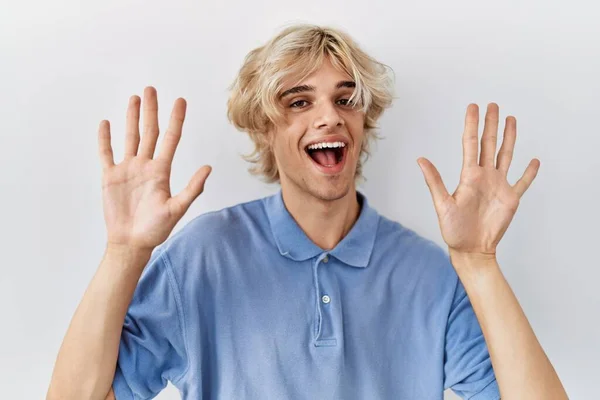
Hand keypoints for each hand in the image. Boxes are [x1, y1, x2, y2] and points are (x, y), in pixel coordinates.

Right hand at [98, 86, 211, 250]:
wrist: (131, 243)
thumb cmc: (155, 230)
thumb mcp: (177, 209)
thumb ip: (192, 188)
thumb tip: (208, 168)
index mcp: (161, 171)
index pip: (170, 139)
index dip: (175, 120)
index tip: (180, 101)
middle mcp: (145, 166)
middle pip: (149, 132)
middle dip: (151, 110)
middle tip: (152, 89)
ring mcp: (128, 169)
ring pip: (130, 137)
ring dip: (132, 118)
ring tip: (134, 98)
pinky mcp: (110, 177)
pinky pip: (107, 153)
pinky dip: (105, 139)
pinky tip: (106, 123)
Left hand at [417, 103, 538, 258]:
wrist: (470, 249)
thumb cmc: (453, 230)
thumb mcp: (442, 204)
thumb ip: (434, 181)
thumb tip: (420, 159)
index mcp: (469, 175)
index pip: (470, 143)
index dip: (472, 125)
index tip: (473, 107)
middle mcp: (484, 176)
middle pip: (489, 144)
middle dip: (491, 124)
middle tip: (493, 105)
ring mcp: (498, 186)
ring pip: (506, 156)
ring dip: (509, 138)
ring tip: (511, 120)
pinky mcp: (510, 199)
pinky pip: (522, 182)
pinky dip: (529, 172)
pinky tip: (534, 161)